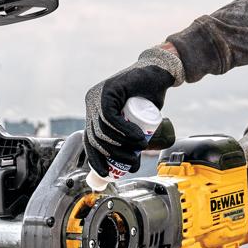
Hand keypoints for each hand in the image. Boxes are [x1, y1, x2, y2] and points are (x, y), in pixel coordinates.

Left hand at [84, 46, 184, 176]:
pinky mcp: (107, 90)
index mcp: (93, 113)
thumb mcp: (134, 122)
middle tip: (132, 164)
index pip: (89, 141)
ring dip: (121, 145)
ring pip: (102, 129)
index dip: (96, 160)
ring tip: (140, 149)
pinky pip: (109, 116)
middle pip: (94, 137)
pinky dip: (123, 131)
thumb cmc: (149, 98)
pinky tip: (137, 138)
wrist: (158, 72)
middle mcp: (91, 104)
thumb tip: (125, 165)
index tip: (107, 174)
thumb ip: (126, 138)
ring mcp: (97, 96)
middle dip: (113, 156)